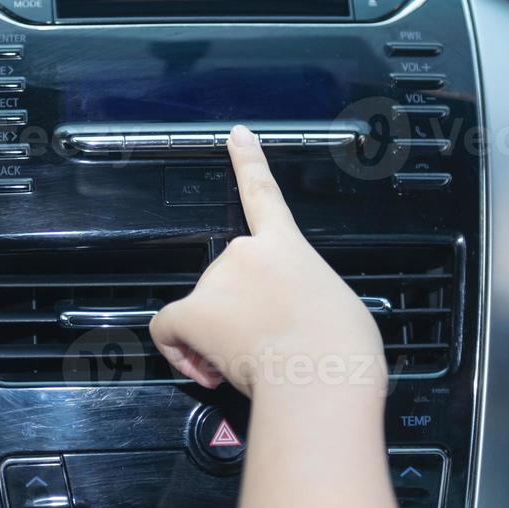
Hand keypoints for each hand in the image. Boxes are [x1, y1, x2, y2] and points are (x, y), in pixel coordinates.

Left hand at [150, 125, 385, 395]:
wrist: (320, 371)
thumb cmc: (340, 348)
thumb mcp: (336, 306)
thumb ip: (305, 299)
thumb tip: (293, 323)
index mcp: (288, 247)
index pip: (263, 194)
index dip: (249, 162)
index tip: (237, 136)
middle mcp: (246, 253)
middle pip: (228, 282)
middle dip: (236, 315)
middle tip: (263, 348)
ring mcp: (216, 280)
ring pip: (203, 312)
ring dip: (216, 338)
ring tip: (252, 364)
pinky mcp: (193, 311)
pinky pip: (169, 329)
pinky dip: (180, 352)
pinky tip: (202, 369)